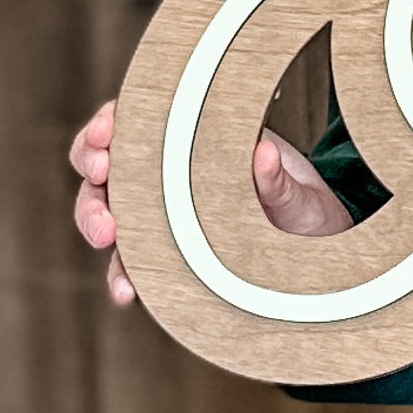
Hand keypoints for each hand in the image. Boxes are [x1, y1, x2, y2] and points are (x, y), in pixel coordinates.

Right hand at [69, 100, 353, 307]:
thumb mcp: (297, 190)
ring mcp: (163, 217)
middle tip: (103, 178)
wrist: (317, 247)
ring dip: (96, 223)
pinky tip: (124, 290)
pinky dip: (122, 275)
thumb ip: (277, 178)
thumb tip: (265, 153)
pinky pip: (131, 264)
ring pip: (109, 215)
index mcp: (194, 142)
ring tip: (107, 238)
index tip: (106, 135)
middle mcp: (168, 177)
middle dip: (94, 173)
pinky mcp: (167, 256)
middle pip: (106, 169)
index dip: (109, 124)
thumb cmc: (302, 203)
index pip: (134, 122)